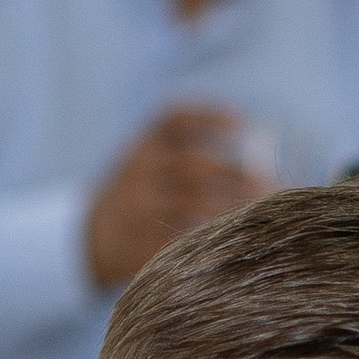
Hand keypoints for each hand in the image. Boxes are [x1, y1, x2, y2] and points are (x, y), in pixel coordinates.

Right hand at [83, 107, 265, 289]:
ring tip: (258, 218)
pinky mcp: (137, 241)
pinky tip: (233, 242)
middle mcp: (138, 170)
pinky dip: (210, 240)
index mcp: (143, 145)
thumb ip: (192, 152)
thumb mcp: (150, 161)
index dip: (209, 116)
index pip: (173, 118)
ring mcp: (136, 207)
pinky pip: (180, 240)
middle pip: (193, 166)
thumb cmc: (141, 194)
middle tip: (268, 187)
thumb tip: (263, 157)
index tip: (244, 122)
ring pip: (190, 206)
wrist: (91, 236)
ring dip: (230, 211)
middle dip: (235, 175)